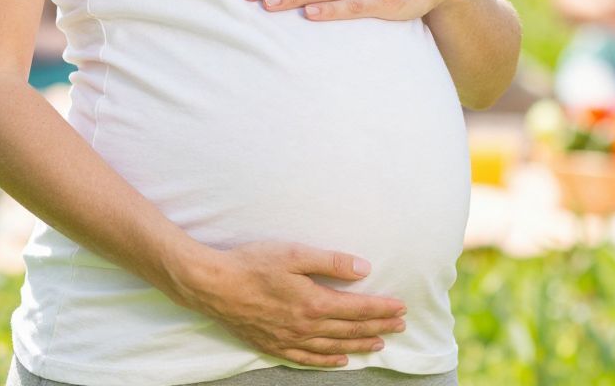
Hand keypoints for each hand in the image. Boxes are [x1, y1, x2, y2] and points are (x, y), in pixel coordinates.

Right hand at [178, 241, 408, 367]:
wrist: (213, 285)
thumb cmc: (253, 264)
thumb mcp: (295, 253)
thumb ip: (331, 262)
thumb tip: (364, 268)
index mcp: (314, 302)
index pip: (358, 309)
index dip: (382, 309)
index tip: (401, 308)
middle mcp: (306, 326)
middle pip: (351, 330)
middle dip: (379, 327)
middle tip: (400, 326)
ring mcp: (290, 339)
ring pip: (334, 346)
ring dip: (359, 345)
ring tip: (379, 344)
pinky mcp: (274, 345)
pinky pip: (308, 359)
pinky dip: (328, 360)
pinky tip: (340, 360)